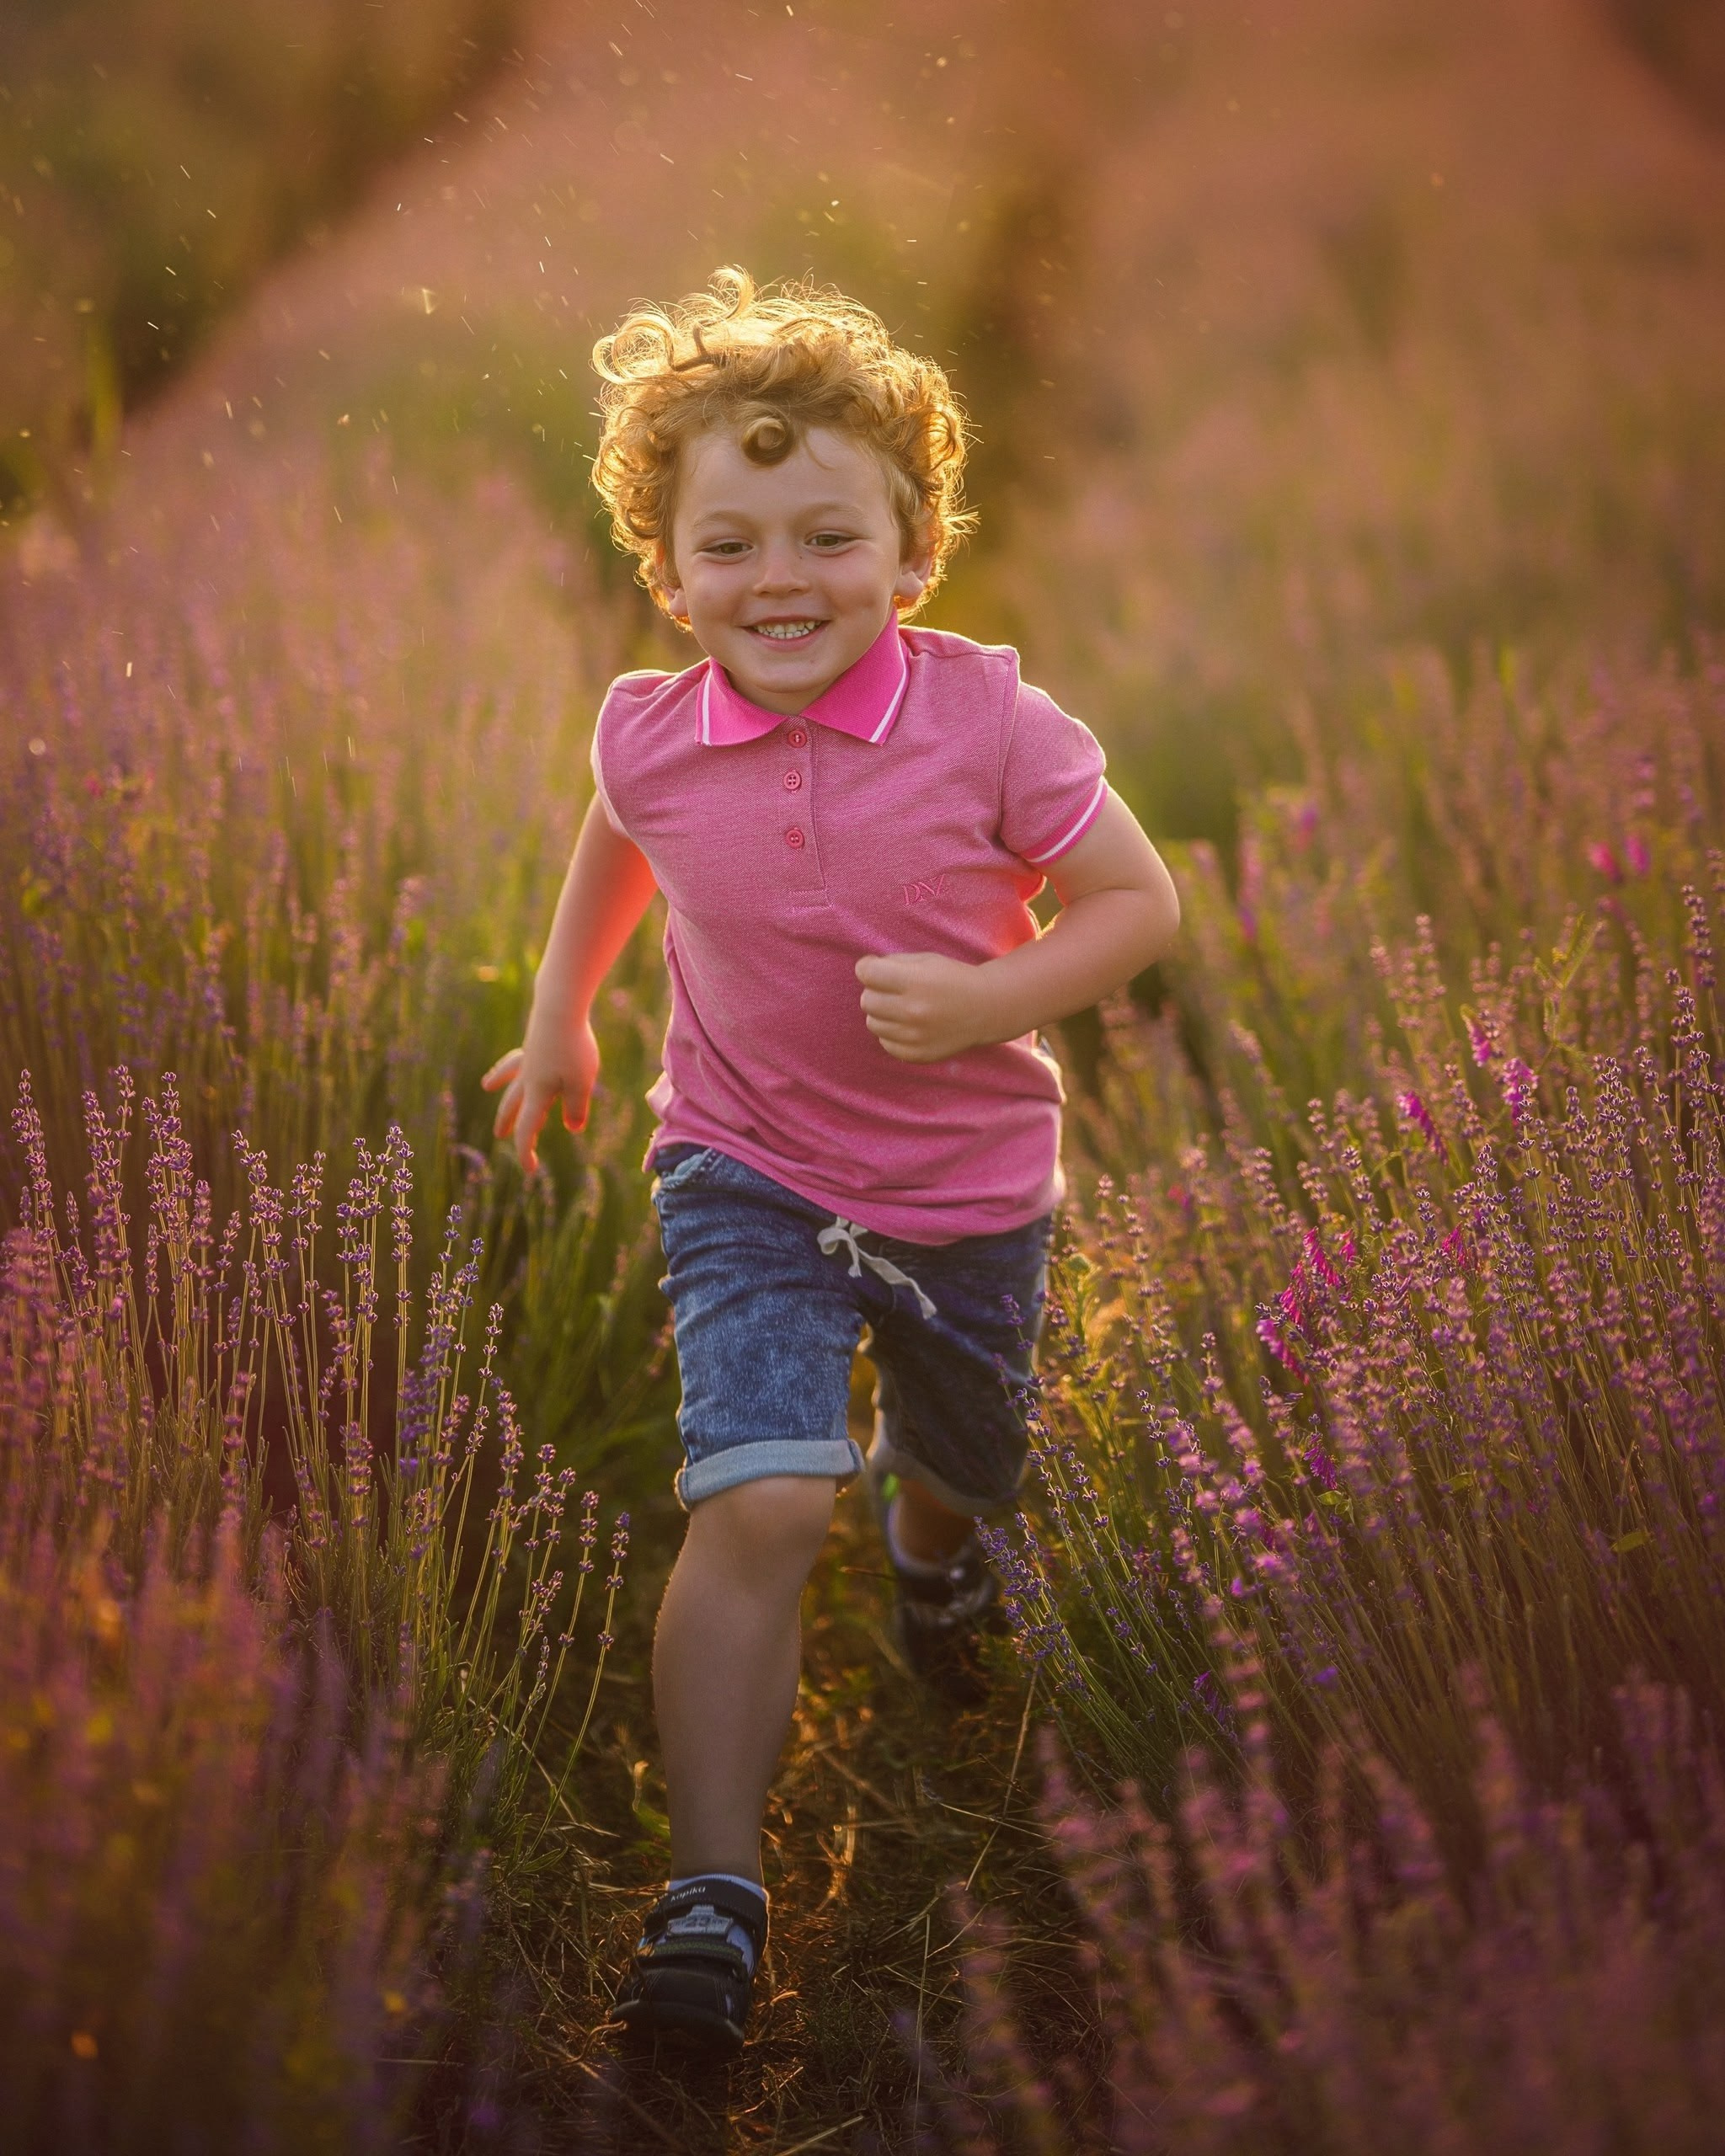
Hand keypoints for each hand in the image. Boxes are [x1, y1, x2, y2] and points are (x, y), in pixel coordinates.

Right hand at [481, 1016, 599, 1172]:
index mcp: (538, 1093)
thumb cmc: (573, 1047)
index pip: (528, 1129)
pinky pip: (520, 1054)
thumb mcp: (581, 1083)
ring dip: (501, 1083)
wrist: (560, 1006)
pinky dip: (514, 1056)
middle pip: (515, 1104)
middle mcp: (529, 1077)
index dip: (526, 1152)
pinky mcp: (535, 1039)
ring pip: (511, 1076)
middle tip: (500, 1134)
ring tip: (487, 1084)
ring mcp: (530, 1056)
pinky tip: (520, 1051)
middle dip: (509, 1122)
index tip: (530, 1170)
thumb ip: (576, 1108)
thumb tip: (573, 1127)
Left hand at [855, 951, 990, 1062]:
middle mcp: (913, 1011)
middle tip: (896, 989)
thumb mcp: (926, 959)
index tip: (875, 968)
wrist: (986, 1009)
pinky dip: (892, 1032)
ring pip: (872, 1022)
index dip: (867, 967)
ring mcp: (915, 1037)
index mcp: (916, 981)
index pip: (866, 973)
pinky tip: (910, 1024)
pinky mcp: (917, 1055)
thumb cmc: (952, 979)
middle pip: (866, 1000)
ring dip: (882, 1013)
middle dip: (876, 991)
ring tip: (904, 1007)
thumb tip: (863, 972)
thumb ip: (892, 963)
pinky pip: (885, 1042)